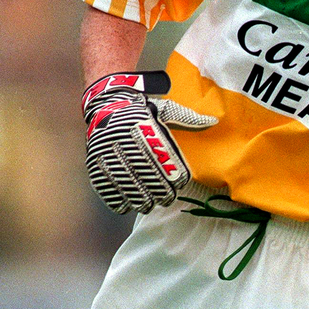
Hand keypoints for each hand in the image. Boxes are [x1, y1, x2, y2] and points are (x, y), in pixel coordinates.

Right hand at [82, 71, 217, 214]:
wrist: (106, 102)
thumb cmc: (142, 109)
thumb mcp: (165, 108)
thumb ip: (187, 119)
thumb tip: (213, 121)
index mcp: (145, 129)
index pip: (162, 160)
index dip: (172, 176)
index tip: (179, 184)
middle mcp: (126, 142)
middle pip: (145, 176)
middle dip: (158, 192)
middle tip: (166, 199)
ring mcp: (108, 153)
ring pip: (126, 185)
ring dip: (138, 199)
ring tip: (147, 205)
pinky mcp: (95, 162)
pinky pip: (105, 186)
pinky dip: (116, 199)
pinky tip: (126, 206)